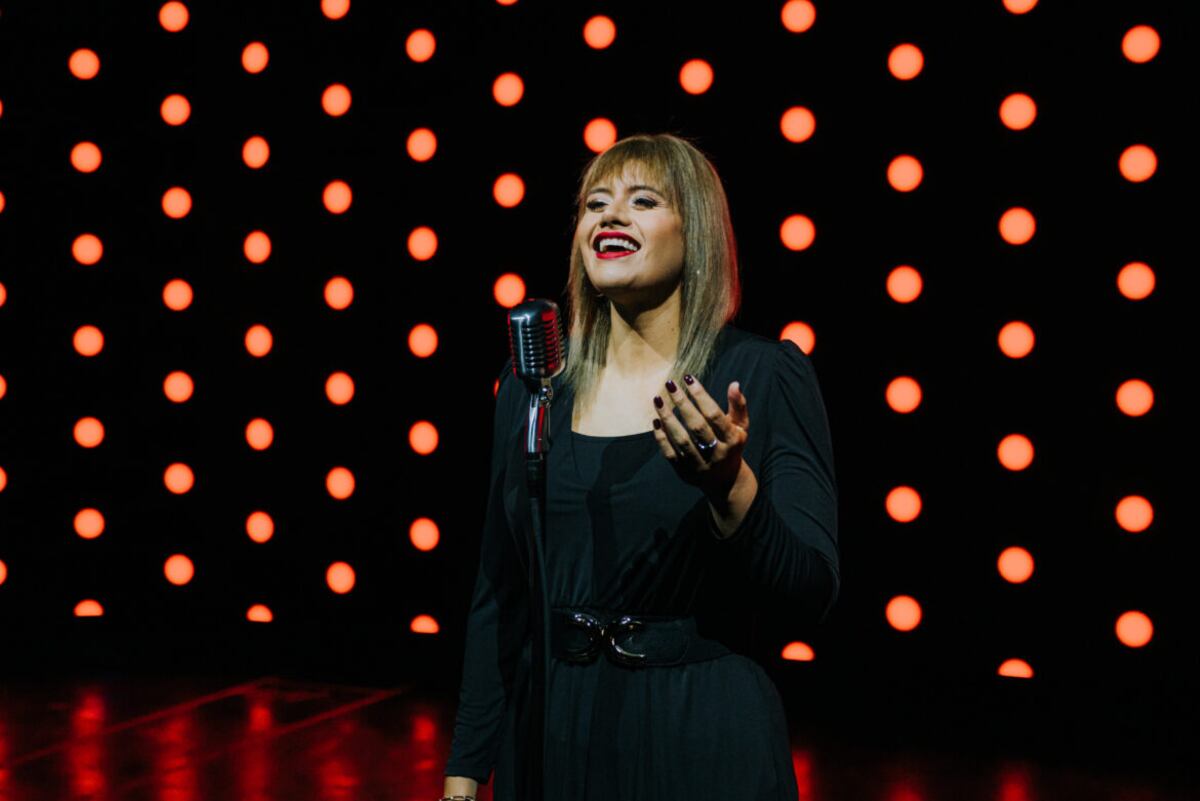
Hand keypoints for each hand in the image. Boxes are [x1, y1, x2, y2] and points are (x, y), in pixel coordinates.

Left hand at [652, 374, 748, 500]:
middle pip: (697, 426)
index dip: (701, 396)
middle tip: (670, 384)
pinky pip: (671, 454)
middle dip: (682, 404)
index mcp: (732, 439)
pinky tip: (656, 421)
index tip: (688, 378)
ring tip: (658, 399)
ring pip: (682, 440)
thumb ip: (739, 406)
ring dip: (668, 419)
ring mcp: (701, 465)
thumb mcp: (741, 427)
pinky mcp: (686, 473)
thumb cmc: (732, 445)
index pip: (714, 415)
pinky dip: (662, 438)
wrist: (726, 480)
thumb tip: (734, 384)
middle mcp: (717, 453)